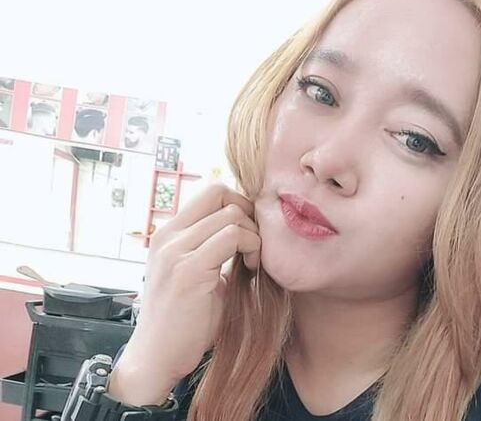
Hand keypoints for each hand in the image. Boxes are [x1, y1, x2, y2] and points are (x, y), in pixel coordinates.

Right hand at [113, 182, 260, 394]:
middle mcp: (168, 235)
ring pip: (231, 214)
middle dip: (248, 214)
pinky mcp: (188, 270)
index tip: (249, 232)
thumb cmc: (184, 320)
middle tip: (255, 244)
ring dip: (253, 235)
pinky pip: (232, 237)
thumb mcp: (198, 273)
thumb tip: (248, 226)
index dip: (237, 203)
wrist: (157, 357)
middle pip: (220, 192)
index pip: (210, 190)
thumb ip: (214, 247)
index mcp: (168, 233)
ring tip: (253, 262)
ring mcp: (175, 251)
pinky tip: (251, 269)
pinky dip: (251, 248)